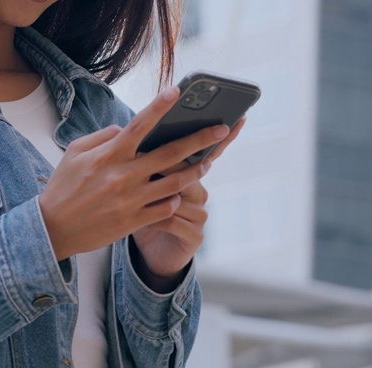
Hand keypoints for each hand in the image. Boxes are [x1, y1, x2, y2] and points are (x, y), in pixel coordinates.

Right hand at [37, 86, 226, 260]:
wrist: (53, 229)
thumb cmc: (63, 187)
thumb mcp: (75, 153)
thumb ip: (103, 137)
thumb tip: (126, 128)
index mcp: (109, 155)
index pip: (138, 124)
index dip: (159, 106)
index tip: (177, 92)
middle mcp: (123, 175)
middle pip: (170, 153)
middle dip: (200, 139)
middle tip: (222, 129)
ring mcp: (131, 199)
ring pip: (176, 182)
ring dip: (196, 170)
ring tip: (208, 162)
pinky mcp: (134, 220)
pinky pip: (166, 207)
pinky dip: (174, 198)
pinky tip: (177, 193)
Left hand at [131, 116, 246, 288]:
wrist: (149, 254)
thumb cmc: (143, 213)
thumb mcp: (144, 184)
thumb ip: (147, 159)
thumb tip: (142, 132)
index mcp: (189, 175)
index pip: (206, 150)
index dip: (220, 136)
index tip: (230, 117)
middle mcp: (199, 192)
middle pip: (194, 168)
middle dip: (180, 155)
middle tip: (160, 147)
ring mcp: (199, 214)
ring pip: (182, 194)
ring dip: (160, 192)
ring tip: (141, 190)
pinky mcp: (195, 236)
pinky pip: (175, 220)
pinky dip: (156, 218)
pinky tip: (143, 219)